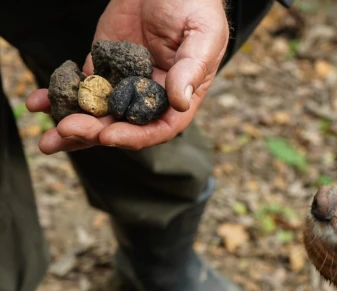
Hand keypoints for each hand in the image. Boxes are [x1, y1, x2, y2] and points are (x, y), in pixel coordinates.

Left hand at [26, 0, 228, 153]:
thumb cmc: (195, 6)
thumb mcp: (202, 36)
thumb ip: (192, 68)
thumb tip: (180, 103)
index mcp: (179, 94)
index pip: (158, 127)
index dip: (134, 136)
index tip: (109, 135)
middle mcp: (150, 94)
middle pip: (122, 124)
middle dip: (94, 132)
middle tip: (68, 130)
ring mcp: (124, 81)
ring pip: (99, 112)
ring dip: (73, 125)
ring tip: (49, 138)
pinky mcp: (103, 64)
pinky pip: (82, 85)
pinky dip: (60, 95)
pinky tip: (41, 101)